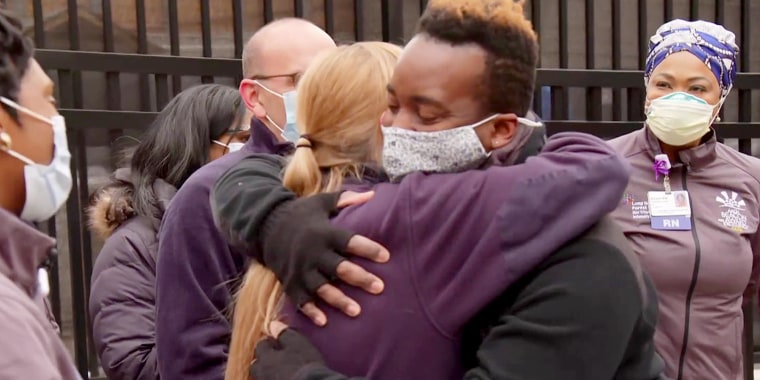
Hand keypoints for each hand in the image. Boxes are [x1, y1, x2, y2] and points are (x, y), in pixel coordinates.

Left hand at [250, 321, 325, 379]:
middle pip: (256, 364)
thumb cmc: (305, 365)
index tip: (277, 342)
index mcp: (266, 357)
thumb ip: (284, 333)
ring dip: (267, 372)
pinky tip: (282, 378)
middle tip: (276, 358)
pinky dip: (273, 379)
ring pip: (261, 376)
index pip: (261, 345)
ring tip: (279, 371)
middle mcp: (262, 372)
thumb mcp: (298, 343)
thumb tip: (273, 325)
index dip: (269, 342)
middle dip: (263, 360)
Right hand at [260, 190, 389, 325]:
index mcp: (323, 232)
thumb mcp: (320, 202)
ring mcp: (300, 269)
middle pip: (339, 268)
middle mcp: (312, 252)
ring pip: (322, 288)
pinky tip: (324, 321)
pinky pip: (300, 300)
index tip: (386, 256)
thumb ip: (346, 199)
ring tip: (357, 310)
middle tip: (380, 287)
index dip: (367, 248)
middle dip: (360, 278)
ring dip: (339, 300)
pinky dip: (311, 311)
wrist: (263, 226)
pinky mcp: (289, 281)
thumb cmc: (299, 214)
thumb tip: (372, 194)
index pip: (349, 241)